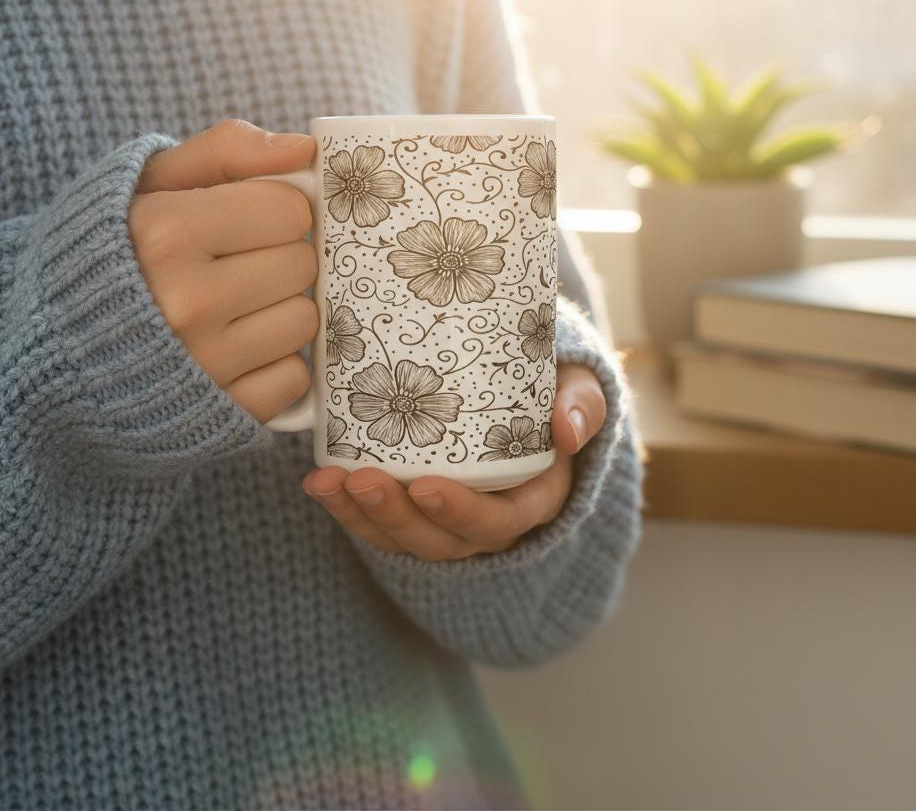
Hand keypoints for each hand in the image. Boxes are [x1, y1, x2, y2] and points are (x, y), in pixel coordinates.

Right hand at [129, 119, 318, 422]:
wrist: (61, 348)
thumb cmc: (121, 251)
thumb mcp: (153, 182)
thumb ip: (227, 150)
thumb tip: (304, 148)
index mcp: (166, 233)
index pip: (289, 209)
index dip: (274, 210)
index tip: (246, 221)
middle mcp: (186, 301)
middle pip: (302, 263)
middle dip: (280, 257)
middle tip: (236, 266)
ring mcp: (207, 363)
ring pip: (305, 319)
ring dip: (281, 310)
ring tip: (234, 308)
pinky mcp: (226, 411)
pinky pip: (295, 376)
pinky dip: (275, 364)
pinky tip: (236, 350)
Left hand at [301, 363, 606, 560]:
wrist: (526, 391)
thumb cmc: (553, 391)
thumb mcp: (579, 391)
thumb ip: (582, 404)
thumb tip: (568, 430)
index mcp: (532, 500)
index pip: (496, 523)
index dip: (459, 512)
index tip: (424, 485)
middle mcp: (487, 521)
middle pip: (439, 540)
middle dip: (396, 516)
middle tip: (361, 480)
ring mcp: (446, 519)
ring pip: (402, 537)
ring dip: (362, 515)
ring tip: (327, 482)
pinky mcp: (413, 506)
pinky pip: (378, 520)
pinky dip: (346, 506)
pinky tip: (318, 481)